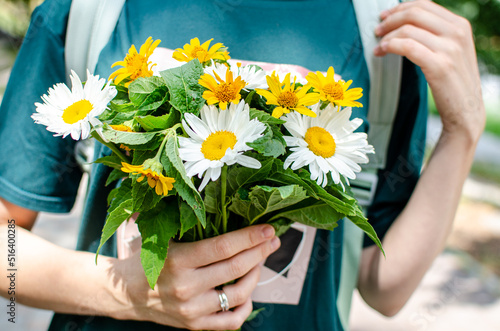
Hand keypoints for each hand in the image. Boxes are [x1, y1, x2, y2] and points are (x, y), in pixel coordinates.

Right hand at [111, 224, 279, 329]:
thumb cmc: (148, 258)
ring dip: (256, 274)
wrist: (126, 293)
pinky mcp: (195, 325)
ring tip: (259, 261)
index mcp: (177, 260)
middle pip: (235, 268)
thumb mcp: (164, 237)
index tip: (268, 229)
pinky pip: (232, 320)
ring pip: (239, 294)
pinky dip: (246, 304)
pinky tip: (247, 290)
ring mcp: (192, 310)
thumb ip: (191, 225)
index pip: (223, 247)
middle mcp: (185, 287)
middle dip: (260, 252)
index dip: (250, 237)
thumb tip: (231, 208)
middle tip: (273, 241)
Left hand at [374, 0, 484, 142]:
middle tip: (377, 31)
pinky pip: (407, 47)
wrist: (466, 112)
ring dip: (387, 37)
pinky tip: (383, 52)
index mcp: (460, 25)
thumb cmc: (453, 83)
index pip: (424, 5)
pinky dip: (391, 46)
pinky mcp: (440, 66)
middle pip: (414, 13)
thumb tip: (405, 23)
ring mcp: (450, 49)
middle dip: (390, 20)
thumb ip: (436, 35)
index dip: (400, 8)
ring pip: (408, 30)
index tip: (385, 17)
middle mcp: (457, 33)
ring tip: (379, 47)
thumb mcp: (452, 51)